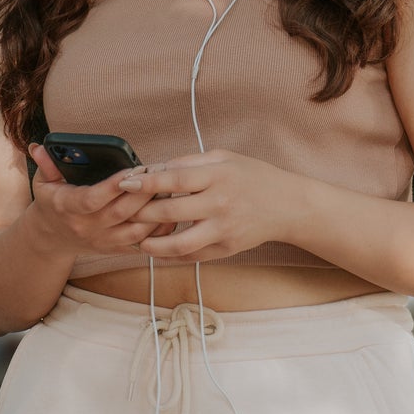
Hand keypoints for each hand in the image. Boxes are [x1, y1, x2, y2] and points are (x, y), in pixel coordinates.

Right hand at [27, 144, 158, 258]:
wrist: (52, 238)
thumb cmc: (52, 203)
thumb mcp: (43, 183)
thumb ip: (46, 164)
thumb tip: (39, 146)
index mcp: (67, 207)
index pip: (92, 199)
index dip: (114, 186)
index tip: (133, 169)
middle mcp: (86, 228)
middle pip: (120, 213)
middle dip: (144, 193)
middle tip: (161, 171)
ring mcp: (102, 242)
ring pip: (136, 231)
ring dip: (156, 211)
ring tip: (170, 189)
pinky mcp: (115, 250)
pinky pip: (142, 243)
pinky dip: (159, 230)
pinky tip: (170, 211)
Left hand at [116, 149, 295, 263]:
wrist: (288, 206)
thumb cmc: (253, 176)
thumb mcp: (224, 157)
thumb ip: (189, 162)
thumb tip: (155, 169)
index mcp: (218, 176)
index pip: (174, 179)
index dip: (146, 183)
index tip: (125, 184)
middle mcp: (220, 203)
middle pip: (170, 212)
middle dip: (141, 213)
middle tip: (124, 212)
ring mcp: (224, 229)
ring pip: (179, 243)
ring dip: (152, 244)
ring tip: (138, 240)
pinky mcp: (227, 249)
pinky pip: (193, 256)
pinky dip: (172, 256)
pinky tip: (159, 250)